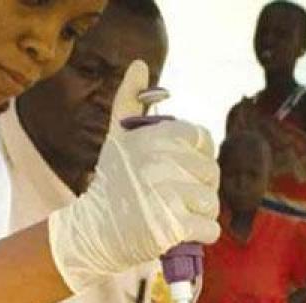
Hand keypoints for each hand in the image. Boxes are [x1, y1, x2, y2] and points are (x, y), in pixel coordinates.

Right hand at [48, 60, 219, 289]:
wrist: (93, 232)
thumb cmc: (111, 183)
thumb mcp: (118, 137)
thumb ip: (129, 100)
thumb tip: (139, 64)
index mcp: (156, 137)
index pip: (203, 140)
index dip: (197, 157)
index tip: (179, 170)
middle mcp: (162, 162)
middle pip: (210, 173)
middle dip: (196, 188)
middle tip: (170, 197)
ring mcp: (168, 195)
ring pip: (212, 202)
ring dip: (199, 213)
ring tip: (173, 213)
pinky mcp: (173, 226)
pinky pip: (210, 228)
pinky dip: (200, 235)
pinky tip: (179, 232)